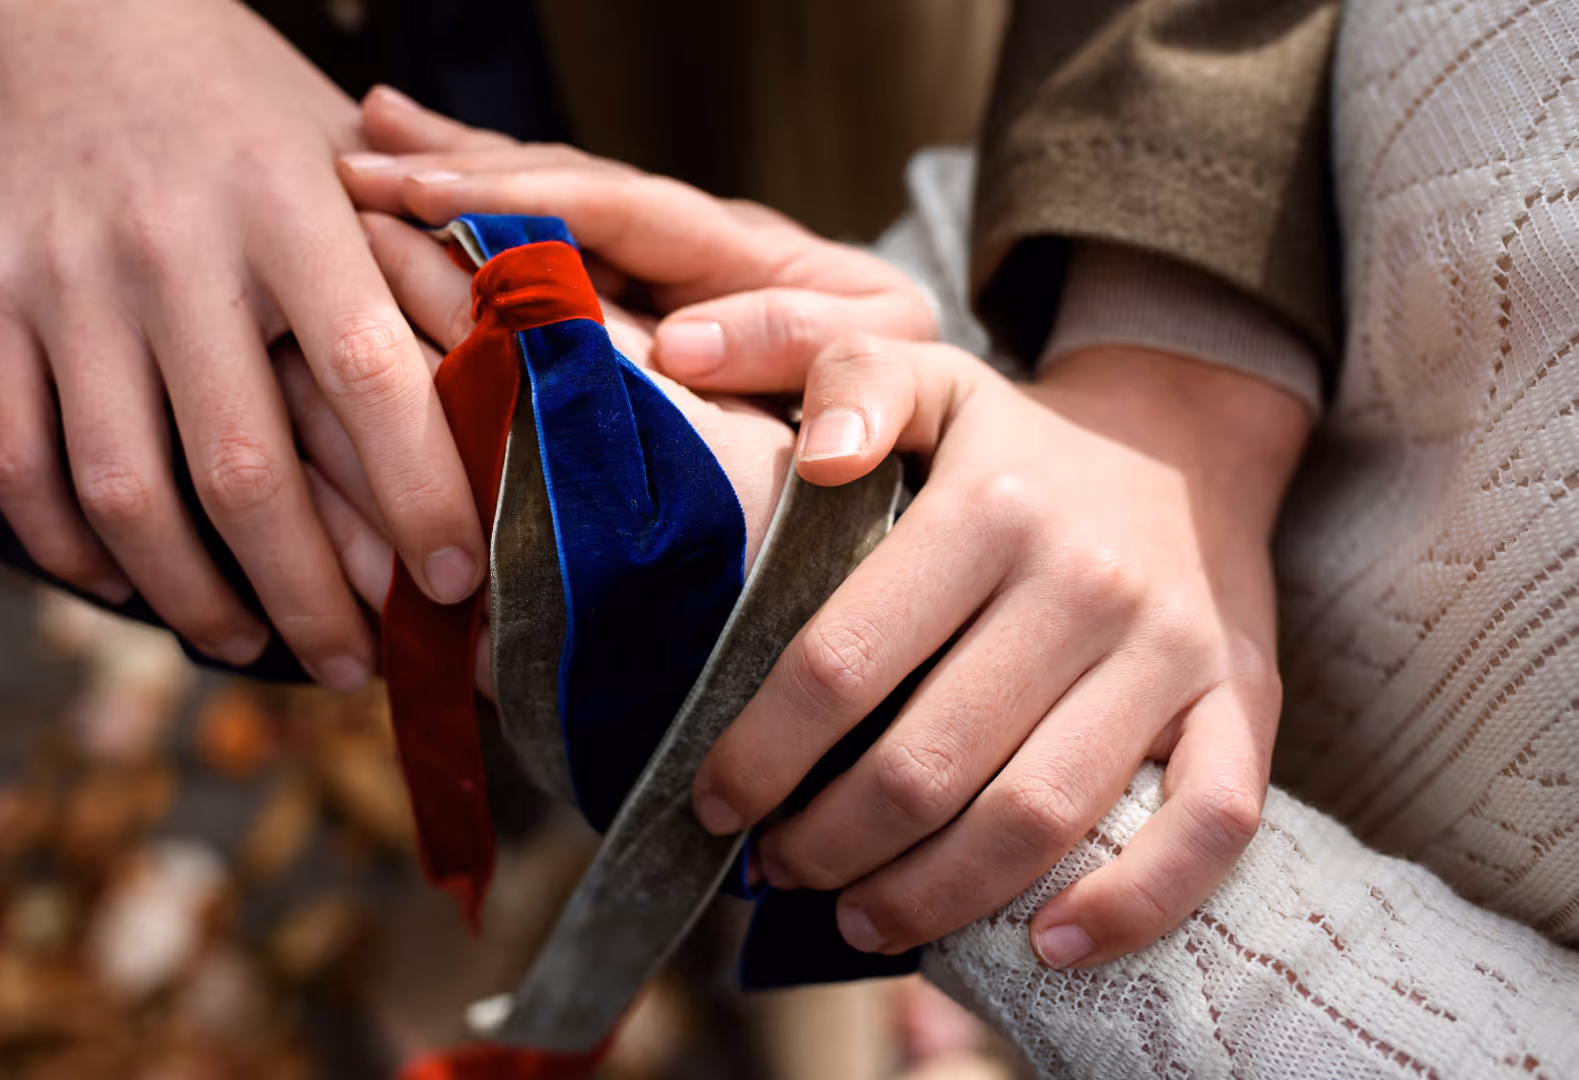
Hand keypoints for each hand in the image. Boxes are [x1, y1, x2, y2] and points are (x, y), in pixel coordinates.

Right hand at [0, 0, 486, 686]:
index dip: (418, 494)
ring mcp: (65, 278)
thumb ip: (420, 264)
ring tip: (247, 644)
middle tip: (360, 664)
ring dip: (192, 597)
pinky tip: (127, 588)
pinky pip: (16, 462)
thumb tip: (526, 394)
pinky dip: (70, 550)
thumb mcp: (342, 156)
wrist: (55, 11)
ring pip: (124, 490)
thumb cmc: (237, 104)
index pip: (367, 375)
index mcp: (288, 205)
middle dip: (312, 595)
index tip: (458, 582)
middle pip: (244, 470)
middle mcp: (173, 246)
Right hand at [334, 88, 935, 375]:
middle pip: (561, 191)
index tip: (419, 190)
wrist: (932, 441)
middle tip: (353, 157)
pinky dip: (477, 256)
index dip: (516, 197)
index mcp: (747, 251)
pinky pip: (549, 281)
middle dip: (456, 170)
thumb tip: (687, 347)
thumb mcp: (883, 365)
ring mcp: (666, 287)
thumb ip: (812, 347)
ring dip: (452, 189)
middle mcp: (694, 254)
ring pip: (544, 222)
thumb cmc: (909, 407)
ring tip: (357, 155)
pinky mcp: (648, 331)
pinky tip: (411, 241)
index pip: (614, 207)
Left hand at [692, 337, 1310, 968]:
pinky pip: (1205, 830)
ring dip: (931, 893)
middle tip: (776, 867)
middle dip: (828, 841)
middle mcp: (1084, 582)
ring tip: (858, 918)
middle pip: (927, 761)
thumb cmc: (1014, 438)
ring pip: (1040, 817)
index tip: (711, 801)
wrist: (1187, 443)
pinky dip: (1131, 906)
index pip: (840, 660)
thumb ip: (811, 357)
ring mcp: (1172, 654)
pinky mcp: (1243, 706)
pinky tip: (1048, 946)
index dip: (760, 751)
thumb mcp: (916, 368)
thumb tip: (722, 380)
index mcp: (989, 506)